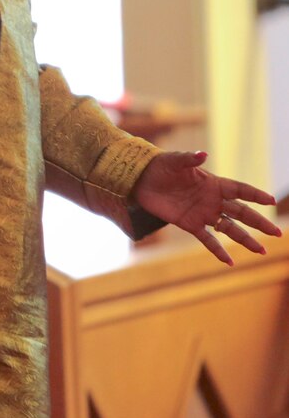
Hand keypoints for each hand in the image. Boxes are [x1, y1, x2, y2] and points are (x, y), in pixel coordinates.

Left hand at [132, 150, 281, 264]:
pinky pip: (208, 239)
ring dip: (245, 239)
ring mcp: (203, 213)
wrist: (142, 179)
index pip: (239, 189)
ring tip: (262, 250)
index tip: (271, 200)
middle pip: (241, 212)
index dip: (255, 194)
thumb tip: (203, 154)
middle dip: (259, 222)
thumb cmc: (162, 166)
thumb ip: (190, 159)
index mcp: (213, 183)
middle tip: (277, 233)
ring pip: (229, 228)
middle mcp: (212, 200)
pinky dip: (218, 250)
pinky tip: (230, 262)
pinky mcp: (190, 224)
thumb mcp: (175, 161)